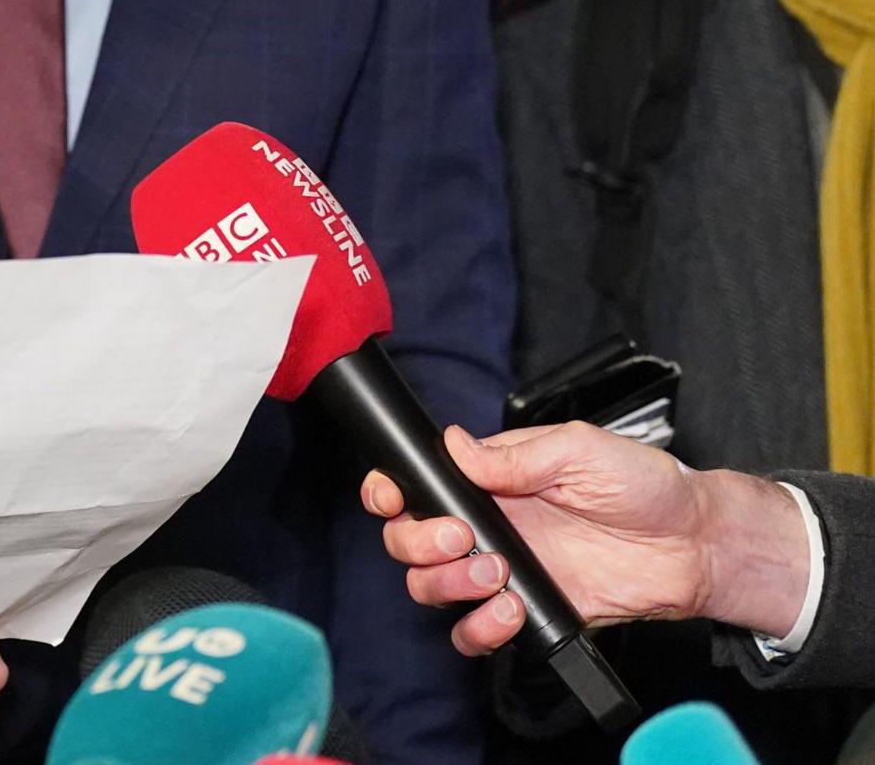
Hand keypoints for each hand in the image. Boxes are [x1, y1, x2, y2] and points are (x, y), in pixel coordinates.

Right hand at [360, 423, 812, 655]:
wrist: (692, 545)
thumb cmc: (644, 486)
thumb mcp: (580, 449)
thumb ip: (514, 455)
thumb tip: (455, 447)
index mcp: (488, 480)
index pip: (415, 484)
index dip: (388, 491)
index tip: (391, 496)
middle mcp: (485, 526)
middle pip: (406, 540)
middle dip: (416, 540)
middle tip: (458, 538)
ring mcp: (501, 572)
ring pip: (429, 587)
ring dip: (446, 583)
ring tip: (494, 575)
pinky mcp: (526, 613)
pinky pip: (473, 634)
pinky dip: (478, 629)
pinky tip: (510, 612)